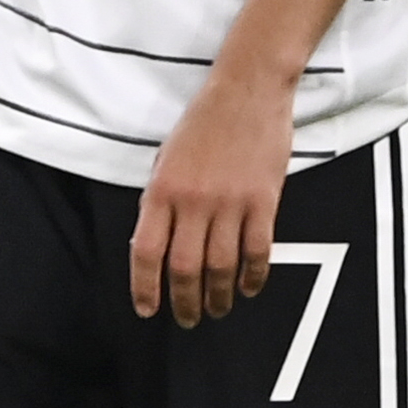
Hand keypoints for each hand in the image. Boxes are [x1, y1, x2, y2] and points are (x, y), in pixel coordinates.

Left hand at [133, 64, 293, 325]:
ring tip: (217, 309)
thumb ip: (160, 200)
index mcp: (162, 189)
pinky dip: (253, 276)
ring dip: (218, 297)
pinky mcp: (263, 200)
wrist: (247, 88)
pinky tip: (248, 287)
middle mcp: (193, 200)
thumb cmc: (204, 120)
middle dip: (184, 303)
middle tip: (188, 319)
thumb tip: (156, 245)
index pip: (146, 252)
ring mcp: (230, 202)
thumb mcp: (166, 157)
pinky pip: (257, 251)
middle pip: (184, 268)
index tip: (148, 309)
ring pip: (221, 267)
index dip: (144, 288)